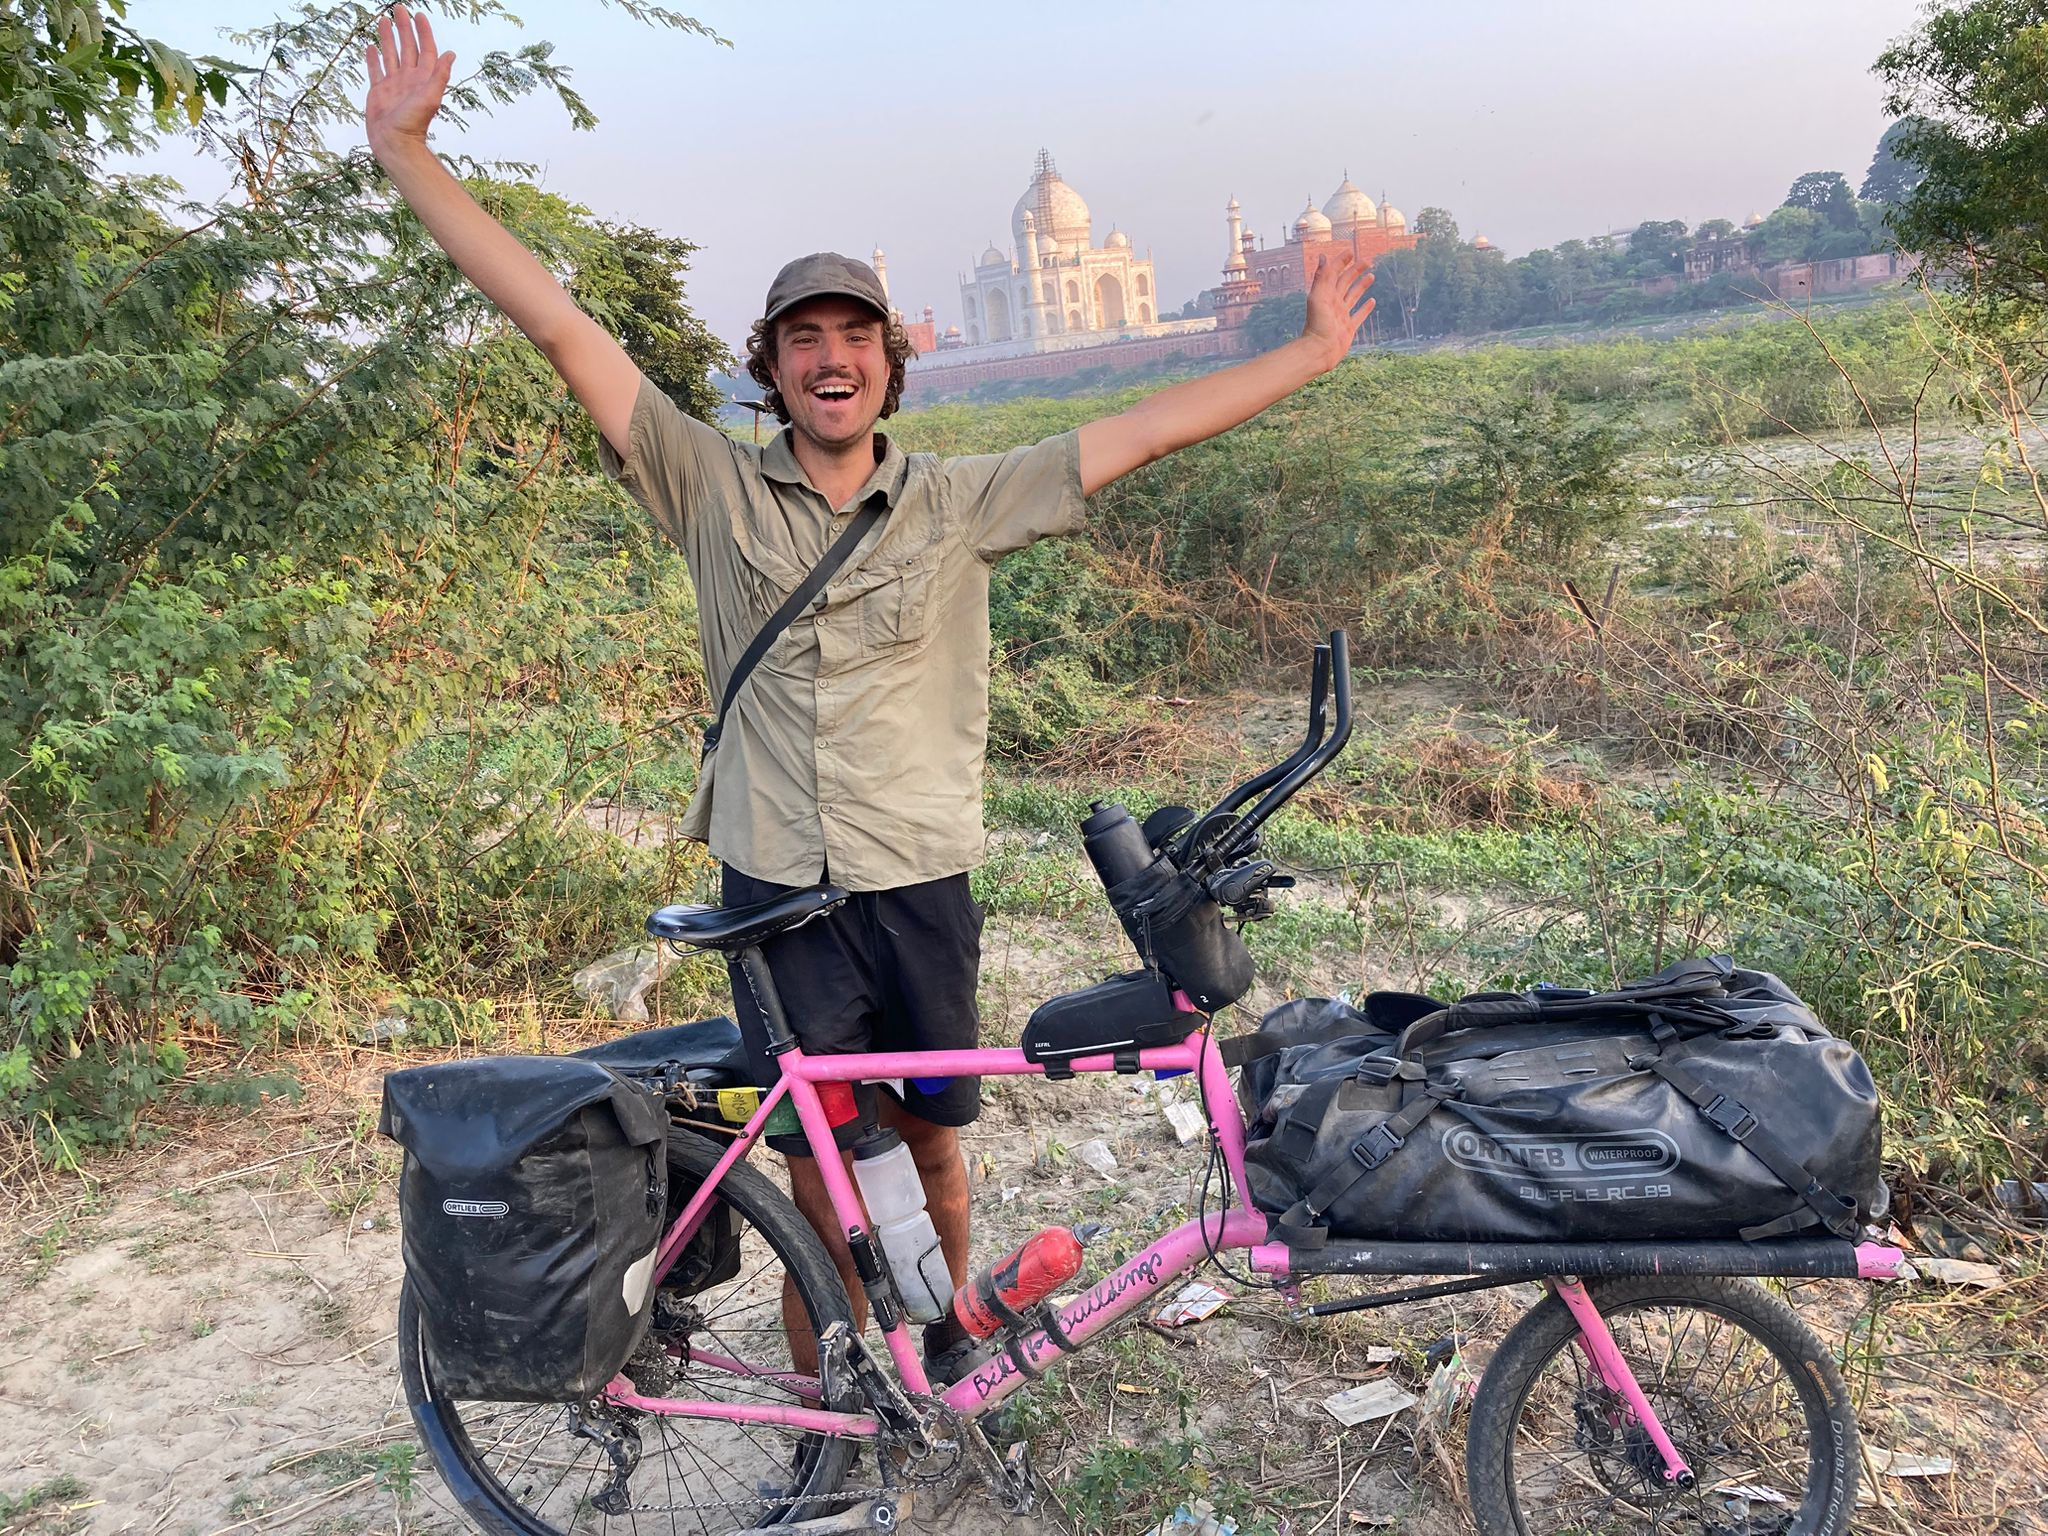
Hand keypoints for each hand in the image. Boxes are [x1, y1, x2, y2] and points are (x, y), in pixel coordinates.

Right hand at [365, 5, 454, 158]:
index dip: (423, 32)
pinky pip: (376, 70)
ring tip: (383, 20)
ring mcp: (393, 84)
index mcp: (422, 78)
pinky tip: (371, 46)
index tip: (418, 15)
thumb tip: (451, 54)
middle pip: (407, 47)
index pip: (425, 49)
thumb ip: (439, 75)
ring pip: (391, 54)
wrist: (394, 141)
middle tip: (398, 8)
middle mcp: (409, 78)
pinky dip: (373, 58)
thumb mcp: (430, 97)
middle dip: (404, 28)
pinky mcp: (379, 91)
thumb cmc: (413, 123)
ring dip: (388, 38)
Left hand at [1300, 251, 1375, 368]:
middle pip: (1346, 282)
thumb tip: (1323, 256)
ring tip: (1371, 276)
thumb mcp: (1319, 297)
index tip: (1350, 252)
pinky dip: (1366, 308)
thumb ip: (1322, 277)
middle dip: (1356, 271)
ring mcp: (1342, 315)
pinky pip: (1359, 315)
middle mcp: (1334, 303)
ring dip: (1362, 285)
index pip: (1335, 273)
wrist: (1319, 350)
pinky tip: (1372, 301)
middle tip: (1367, 261)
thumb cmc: (1317, 325)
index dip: (1341, 262)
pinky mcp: (1349, 328)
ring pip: (1354, 296)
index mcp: (1326, 294)